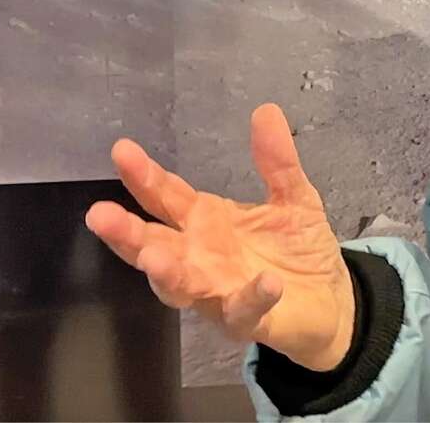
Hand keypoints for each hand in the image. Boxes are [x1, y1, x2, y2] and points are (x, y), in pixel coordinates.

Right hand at [85, 103, 355, 371]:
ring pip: (181, 287)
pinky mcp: (249, 320)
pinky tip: (266, 282)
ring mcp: (219, 292)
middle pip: (154, 245)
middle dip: (127, 233)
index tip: (122, 150)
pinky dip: (253, 296)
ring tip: (155, 256)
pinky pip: (245, 310)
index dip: (144, 176)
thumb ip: (277, 161)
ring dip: (167, 273)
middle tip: (99, 214)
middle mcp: (200, 258)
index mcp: (204, 222)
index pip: (165, 197)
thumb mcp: (292, 196)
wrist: (330, 298)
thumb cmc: (296, 247)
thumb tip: (266, 110)